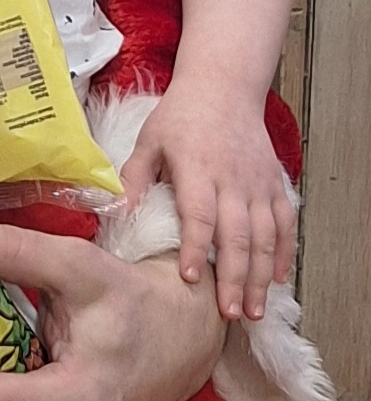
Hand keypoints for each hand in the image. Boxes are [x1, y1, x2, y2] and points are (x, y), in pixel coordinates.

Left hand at [125, 72, 296, 322]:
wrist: (224, 86)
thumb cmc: (181, 116)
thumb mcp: (150, 141)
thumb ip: (134, 178)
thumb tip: (115, 214)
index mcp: (197, 168)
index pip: (199, 214)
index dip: (195, 248)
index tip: (190, 278)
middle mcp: (232, 180)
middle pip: (238, 235)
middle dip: (235, 278)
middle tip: (229, 314)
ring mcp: (258, 184)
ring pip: (266, 236)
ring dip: (260, 275)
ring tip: (253, 310)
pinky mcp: (275, 184)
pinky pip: (286, 224)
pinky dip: (284, 253)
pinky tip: (276, 280)